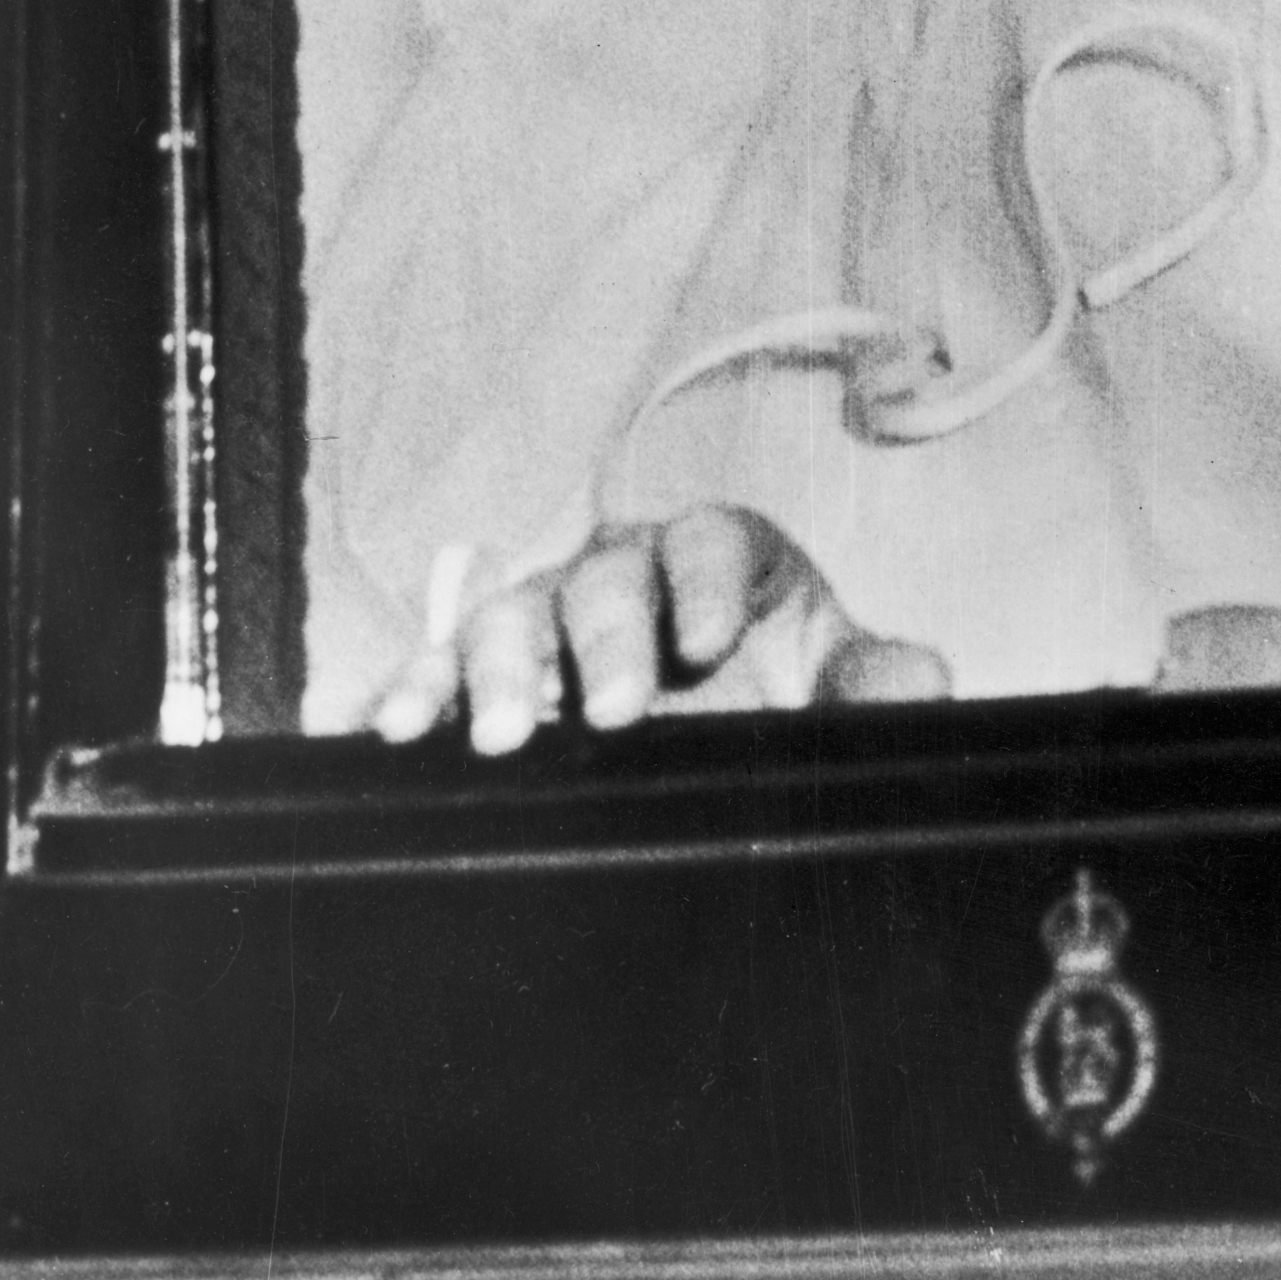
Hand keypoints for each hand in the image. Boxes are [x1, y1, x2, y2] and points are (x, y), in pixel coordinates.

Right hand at [369, 504, 950, 752]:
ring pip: (506, 615)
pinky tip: (358, 731)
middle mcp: (625, 574)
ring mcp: (545, 622)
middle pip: (602, 578)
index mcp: (721, 558)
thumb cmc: (782, 700)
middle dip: (597, 641)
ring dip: (483, 668)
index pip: (712, 537)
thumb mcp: (842, 690)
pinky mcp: (482, 679)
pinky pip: (424, 672)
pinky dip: (391, 694)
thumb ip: (884, 682)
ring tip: (469, 731)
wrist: (725, 742)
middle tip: (604, 713)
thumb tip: (923, 681)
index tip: (711, 645)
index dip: (708, 582)